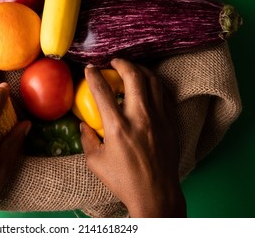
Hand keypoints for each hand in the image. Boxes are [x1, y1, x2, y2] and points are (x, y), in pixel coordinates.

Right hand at [80, 59, 185, 216]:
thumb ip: (87, 139)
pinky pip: (164, 93)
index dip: (94, 76)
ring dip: (140, 69)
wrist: (156, 193)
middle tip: (114, 62)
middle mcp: (140, 117)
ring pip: (152, 81)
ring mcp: (159, 118)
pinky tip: (148, 84)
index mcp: (118, 127)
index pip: (102, 91)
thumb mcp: (96, 162)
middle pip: (133, 76)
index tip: (90, 69)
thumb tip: (84, 125)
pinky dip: (155, 83)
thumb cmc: (124, 180)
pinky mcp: (170, 122)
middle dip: (121, 63)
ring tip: (131, 69)